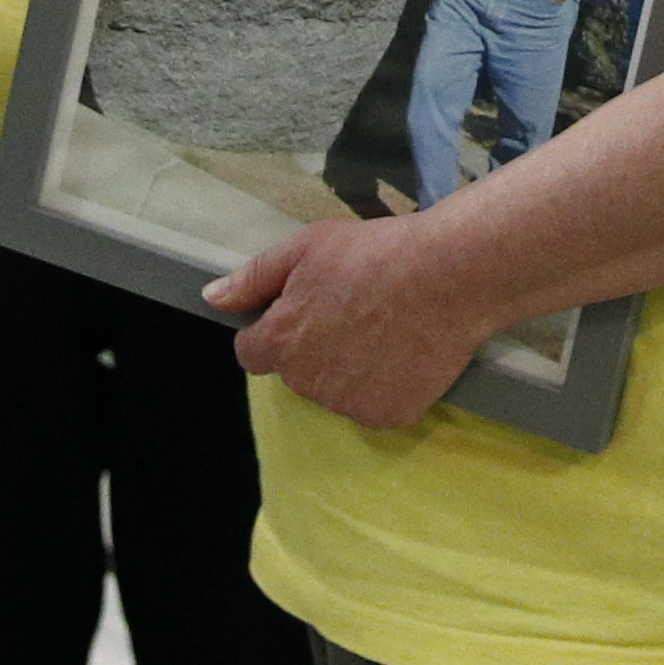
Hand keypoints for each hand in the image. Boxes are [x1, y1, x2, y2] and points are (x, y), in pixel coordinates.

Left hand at [209, 211, 488, 429]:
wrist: (450, 277)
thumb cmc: (376, 254)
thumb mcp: (306, 248)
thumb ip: (254, 278)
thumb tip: (213, 298)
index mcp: (281, 342)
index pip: (252, 352)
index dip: (271, 329)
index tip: (302, 310)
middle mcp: (308, 383)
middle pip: (295, 372)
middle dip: (312, 347)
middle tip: (351, 310)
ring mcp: (349, 404)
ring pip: (333, 390)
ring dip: (346, 368)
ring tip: (382, 327)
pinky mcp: (387, 416)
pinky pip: (371, 404)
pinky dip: (381, 385)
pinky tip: (401, 351)